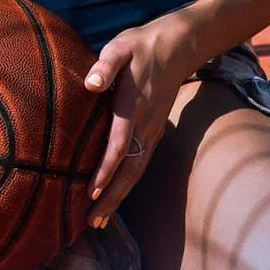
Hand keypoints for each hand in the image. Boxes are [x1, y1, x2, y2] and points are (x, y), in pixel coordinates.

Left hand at [82, 15, 202, 229]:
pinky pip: (140, 165)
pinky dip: (127, 185)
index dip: (105, 169)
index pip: (119, 144)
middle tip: (93, 223)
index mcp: (134, 106)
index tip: (91, 191)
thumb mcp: (120, 47)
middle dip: (112, 197)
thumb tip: (90, 84)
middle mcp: (146, 126)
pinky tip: (114, 196)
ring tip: (100, 221)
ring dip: (119, 197)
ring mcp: (153, 132)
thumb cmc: (141, 46)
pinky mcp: (154, 132)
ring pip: (136, 172)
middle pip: (130, 169)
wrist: (179, 46)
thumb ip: (105, 65)